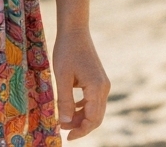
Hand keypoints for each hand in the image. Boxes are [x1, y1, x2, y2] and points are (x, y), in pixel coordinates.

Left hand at [52, 25, 109, 139]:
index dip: (80, 131)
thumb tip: (65, 122)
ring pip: (95, 109)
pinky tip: (71, 107)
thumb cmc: (66, 50)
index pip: (92, 120)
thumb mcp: (62, 76)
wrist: (74, 29)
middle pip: (96, 117)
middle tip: (63, 129)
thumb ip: (65, 100)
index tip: (66, 136)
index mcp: (97, 89)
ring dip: (81, 117)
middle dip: (80, 126)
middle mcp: (104, 88)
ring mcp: (102, 83)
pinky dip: (83, 107)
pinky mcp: (98, 79)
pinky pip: (93, 100)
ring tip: (63, 119)